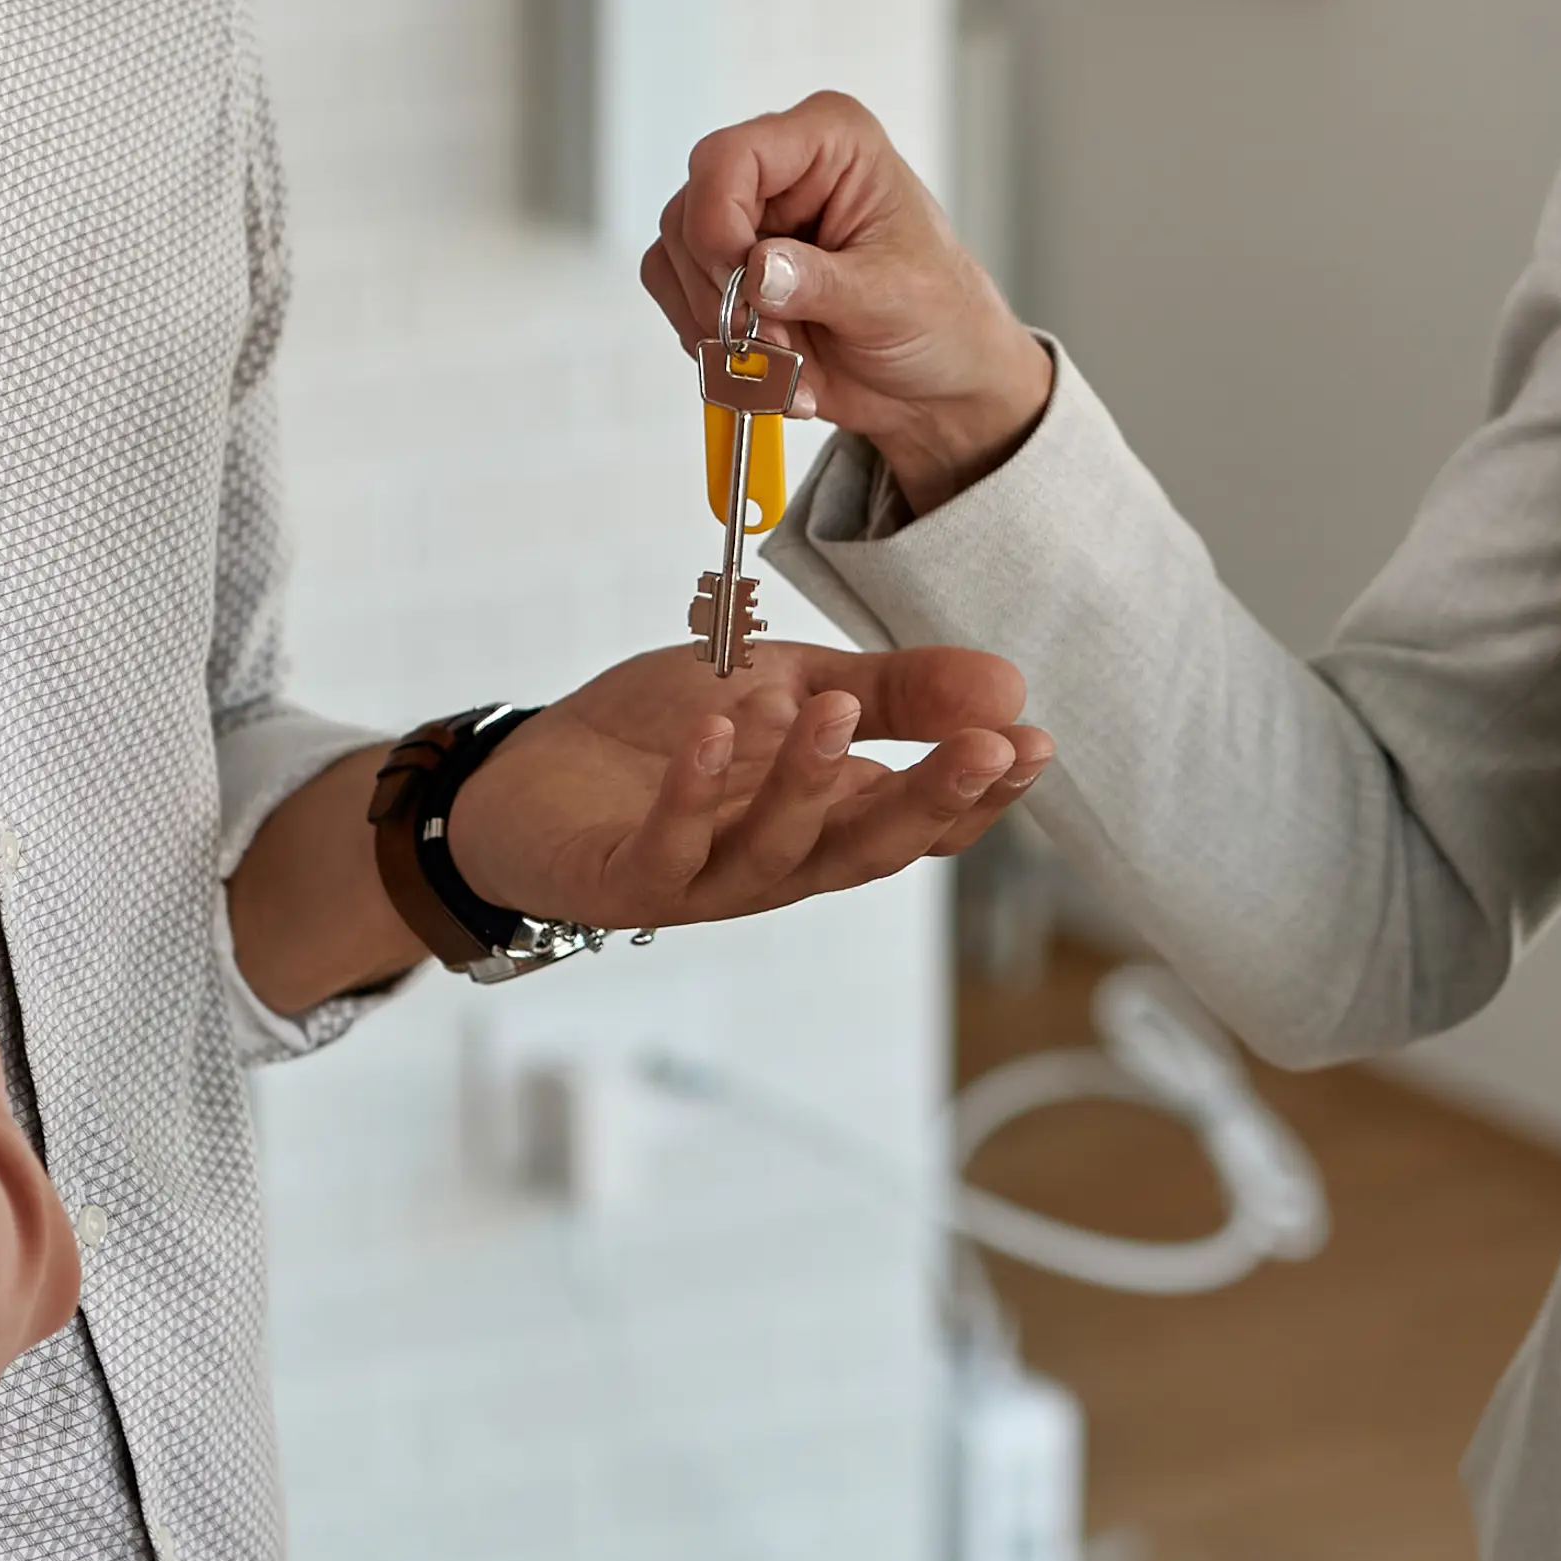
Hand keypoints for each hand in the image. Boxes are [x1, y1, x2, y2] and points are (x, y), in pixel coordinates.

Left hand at [448, 637, 1052, 931]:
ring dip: (810, 782)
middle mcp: (781, 861)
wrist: (527, 778)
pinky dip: (693, 792)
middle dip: (932, 799)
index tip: (1033, 738)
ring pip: (778, 851)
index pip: (924, 820)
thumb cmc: (660, 740)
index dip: (982, 790)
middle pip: (871, 847)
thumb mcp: (788, 686)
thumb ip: (890, 689)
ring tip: (834, 710)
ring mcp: (707, 879)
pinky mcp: (628, 881)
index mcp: (828, 817)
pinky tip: (714, 732)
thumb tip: (1006, 679)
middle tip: (987, 744)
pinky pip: (670, 846)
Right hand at [644, 92, 1053, 516]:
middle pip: (690, 213)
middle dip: (722, 293)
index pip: (730, 157)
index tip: (745, 287)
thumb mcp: (892, 297)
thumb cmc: (939, 316)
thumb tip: (756, 271)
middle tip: (774, 344)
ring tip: (784, 364)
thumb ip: (819, 282)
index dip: (718, 222)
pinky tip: (770, 371)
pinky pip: (678, 299)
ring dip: (718, 328)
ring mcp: (747, 222)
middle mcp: (779, 172)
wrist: (938, 381)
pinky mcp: (726, 273)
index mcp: (830, 142)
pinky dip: (712, 347)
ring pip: (673, 260)